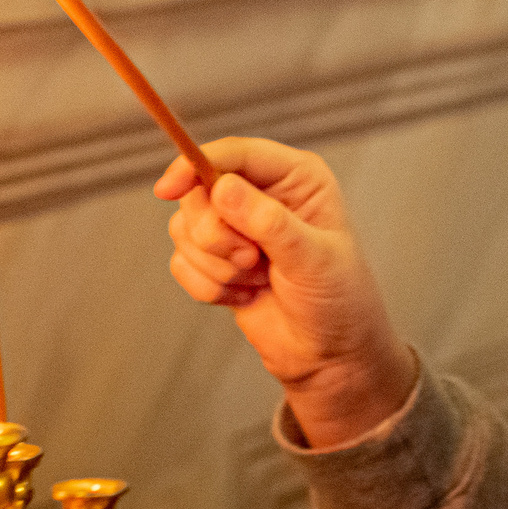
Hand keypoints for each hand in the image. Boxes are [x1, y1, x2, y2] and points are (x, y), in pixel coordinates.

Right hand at [155, 137, 415, 448]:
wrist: (332, 355)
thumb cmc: (340, 300)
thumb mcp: (313, 258)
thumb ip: (268, 222)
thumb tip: (222, 187)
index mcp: (296, 177)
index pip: (235, 153)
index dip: (195, 165)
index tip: (168, 189)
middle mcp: (263, 194)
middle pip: (198, 191)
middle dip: (216, 236)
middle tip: (253, 260)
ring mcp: (236, 227)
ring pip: (185, 228)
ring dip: (217, 266)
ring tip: (258, 279)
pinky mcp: (217, 260)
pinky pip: (182, 262)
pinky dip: (209, 286)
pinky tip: (246, 295)